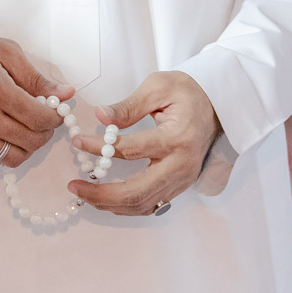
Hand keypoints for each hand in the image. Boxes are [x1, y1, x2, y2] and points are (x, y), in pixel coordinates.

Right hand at [0, 34, 65, 167]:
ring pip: (12, 157)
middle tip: (42, 122)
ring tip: (23, 130)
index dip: (55, 118)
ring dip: (25, 147)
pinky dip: (2, 155)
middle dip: (44, 133)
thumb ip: (37, 78)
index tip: (55, 113)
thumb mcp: (7, 53)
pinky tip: (2, 137)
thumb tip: (66, 94)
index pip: (39, 118)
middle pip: (29, 141)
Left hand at [70, 71, 221, 215]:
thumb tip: (100, 116)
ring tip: (85, 192)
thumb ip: (128, 106)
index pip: (130, 150)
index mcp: (177, 137)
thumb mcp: (158, 87)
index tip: (77, 141)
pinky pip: (150, 204)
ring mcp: (183, 179)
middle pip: (136, 191)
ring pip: (142, 204)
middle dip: (101, 194)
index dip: (99, 148)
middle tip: (74, 186)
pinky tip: (107, 197)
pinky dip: (126, 205)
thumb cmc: (188, 93)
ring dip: (110, 204)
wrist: (217, 106)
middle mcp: (181, 164)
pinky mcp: (180, 186)